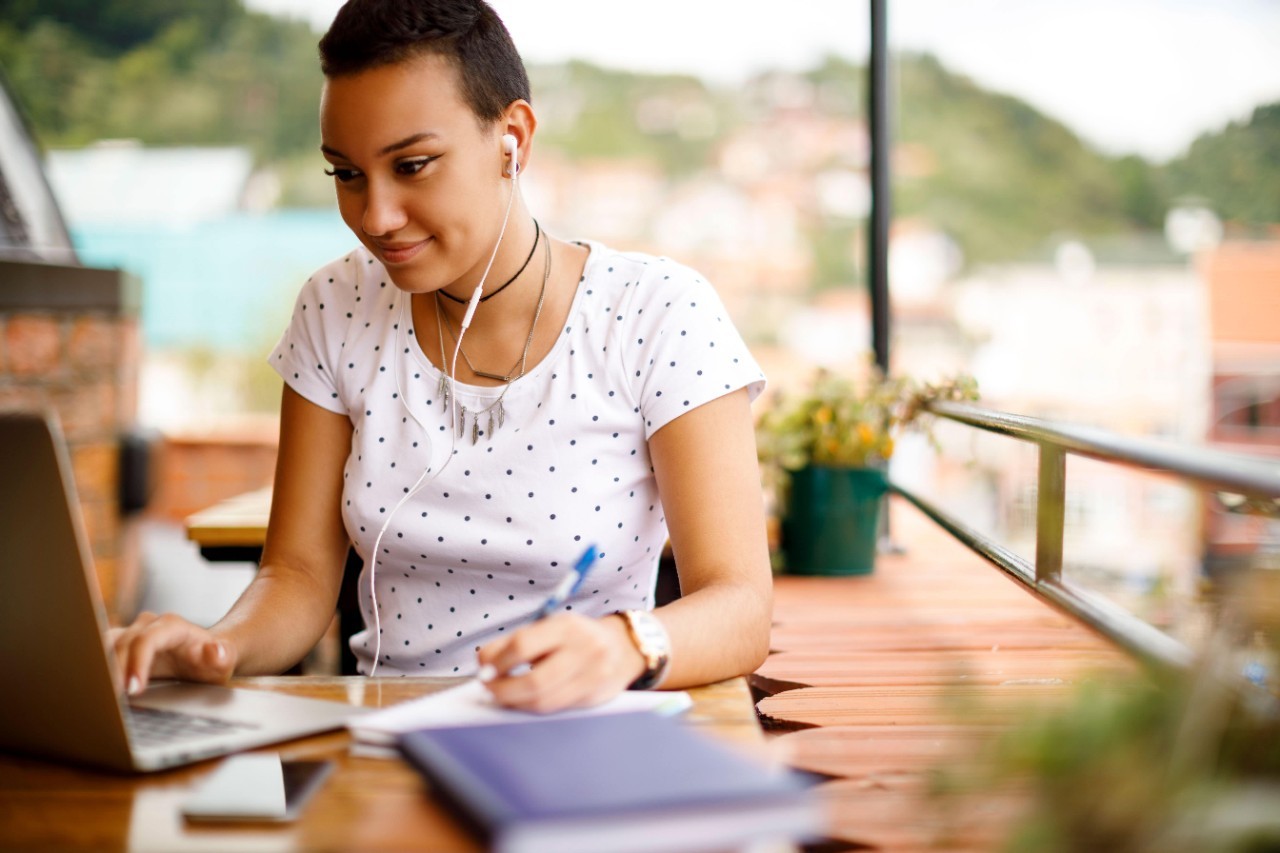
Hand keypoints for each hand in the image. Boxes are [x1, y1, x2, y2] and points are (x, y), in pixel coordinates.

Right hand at [106, 612, 236, 695]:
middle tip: (110, 701)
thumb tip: (215, 651)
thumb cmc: (213, 659)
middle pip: (122, 643)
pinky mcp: (120, 645)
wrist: (206, 656)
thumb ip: (222, 655)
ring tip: (97, 697)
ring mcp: (132, 633)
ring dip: (100, 670)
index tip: (134, 689)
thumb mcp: (224, 660)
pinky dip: (97, 671)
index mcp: (172, 626)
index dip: (137, 663)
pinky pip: (101, 654)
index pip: (147, 640)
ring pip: (105, 646)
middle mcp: (148, 625)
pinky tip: (95, 691)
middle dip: (114, 672)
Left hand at [476, 613, 645, 712]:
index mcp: (566, 626)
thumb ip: (515, 642)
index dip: (497, 662)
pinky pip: (557, 708)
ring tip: (502, 697)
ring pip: (545, 700)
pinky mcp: (595, 696)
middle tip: (488, 689)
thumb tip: (483, 664)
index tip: (483, 670)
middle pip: (534, 680)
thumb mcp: (550, 628)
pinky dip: (534, 707)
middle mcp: (584, 649)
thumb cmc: (575, 638)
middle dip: (503, 689)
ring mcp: (593, 675)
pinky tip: (523, 701)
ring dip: (516, 702)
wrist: (623, 647)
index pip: (523, 645)